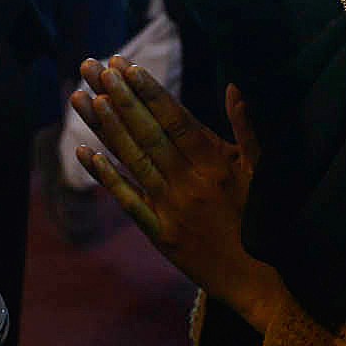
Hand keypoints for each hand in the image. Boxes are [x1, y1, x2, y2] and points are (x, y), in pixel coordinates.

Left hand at [72, 60, 285, 323]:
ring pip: (131, 159)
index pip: (175, 119)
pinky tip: (84, 152)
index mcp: (215, 162)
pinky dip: (106, 176)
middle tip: (92, 67)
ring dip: (104, 127)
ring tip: (81, 97)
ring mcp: (171, 208)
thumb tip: (235, 87)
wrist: (260, 280)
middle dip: (118, 97)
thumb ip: (248, 127)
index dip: (149, 91)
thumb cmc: (264, 219)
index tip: (126, 66)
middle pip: (147, 132)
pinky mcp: (159, 232)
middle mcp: (189, 182)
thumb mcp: (262, 171)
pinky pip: (127, 200)